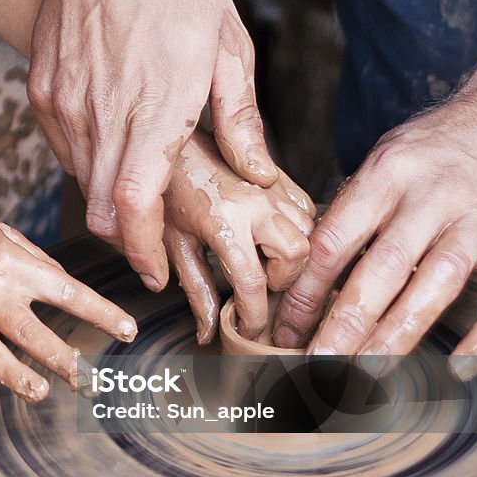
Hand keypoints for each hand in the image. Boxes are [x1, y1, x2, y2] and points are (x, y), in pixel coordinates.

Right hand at [0, 192, 137, 403]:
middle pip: (31, 330)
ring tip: (40, 392)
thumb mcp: (3, 233)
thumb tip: (65, 287)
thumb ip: (35, 262)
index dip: (101, 313)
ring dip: (15, 375)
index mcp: (13, 264)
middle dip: (63, 358)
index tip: (128, 332)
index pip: (67, 292)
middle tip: (89, 380)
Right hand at [23, 0, 277, 289]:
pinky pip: (62, 149)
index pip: (136, 204)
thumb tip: (259, 175)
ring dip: (110, 197)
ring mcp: (66, 104)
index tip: (155, 273)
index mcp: (157, 106)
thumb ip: (241, 122)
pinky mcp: (43, 94)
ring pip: (82, 182)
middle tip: (150, 245)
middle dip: (127, 239)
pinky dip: (87, 162)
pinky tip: (111, 142)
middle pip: (102, 209)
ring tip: (137, 181)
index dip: (143, 249)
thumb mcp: (228, 46)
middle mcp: (102, 113)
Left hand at [163, 133, 313, 343]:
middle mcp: (256, 203)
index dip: (254, 316)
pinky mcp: (281, 177)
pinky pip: (307, 211)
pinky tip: (272, 239)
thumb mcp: (174, 244)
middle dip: (283, 280)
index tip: (249, 330)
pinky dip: (298, 231)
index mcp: (224, 221)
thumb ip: (196, 290)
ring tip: (265, 265)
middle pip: (297, 256)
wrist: (172, 143)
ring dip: (293, 257)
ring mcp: (272, 187)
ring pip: (309, 233)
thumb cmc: (166, 191)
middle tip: (259, 288)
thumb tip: (208, 333)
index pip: (253, 282)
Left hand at [272, 74, 476, 378]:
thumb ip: (348, 217)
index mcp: (384, 176)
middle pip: (382, 267)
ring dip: (397, 333)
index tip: (283, 333)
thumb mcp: (379, 167)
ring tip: (365, 374)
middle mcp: (428, 197)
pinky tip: (455, 367)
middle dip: (346, 321)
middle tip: (317, 365)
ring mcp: (473, 219)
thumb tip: (297, 281)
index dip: (305, 292)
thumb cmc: (422, 155)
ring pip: (433, 283)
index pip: (334, 241)